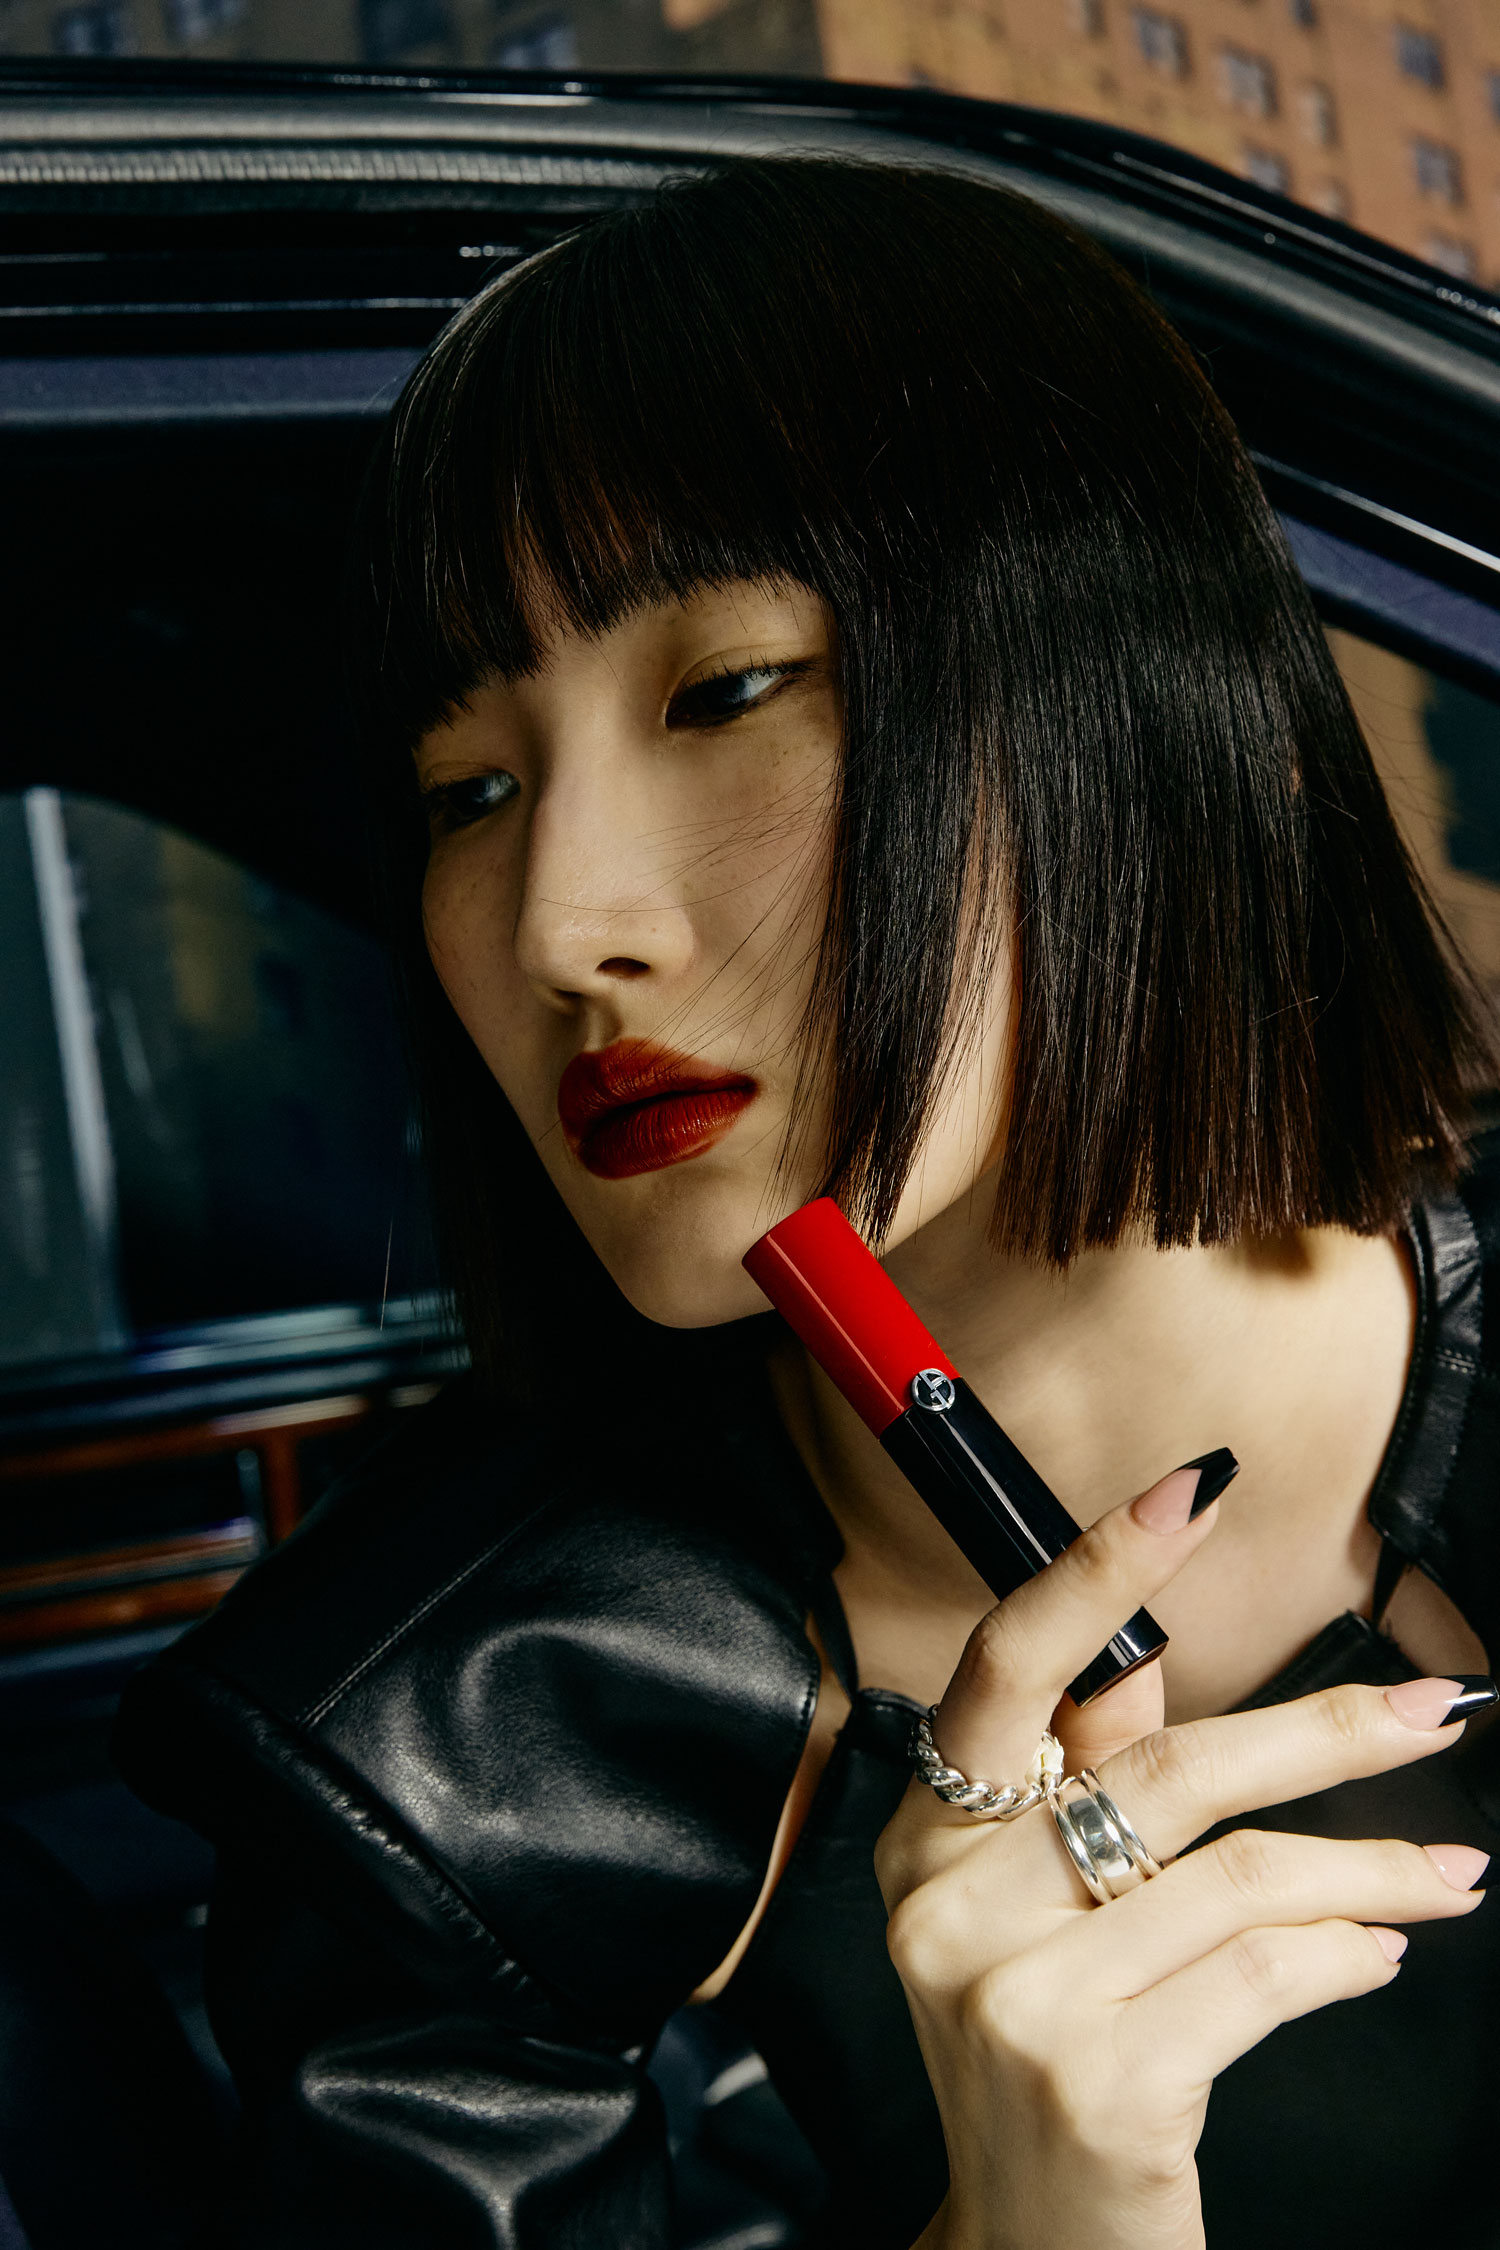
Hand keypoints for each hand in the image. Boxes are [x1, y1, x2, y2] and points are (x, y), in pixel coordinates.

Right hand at [874, 1468, 1489, 2249]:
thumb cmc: (1049, 2063)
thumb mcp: (1042, 1913)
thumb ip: (1085, 1776)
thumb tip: (1146, 1653)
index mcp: (926, 1840)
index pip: (1009, 1665)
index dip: (1100, 1568)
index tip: (1190, 1489)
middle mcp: (948, 1903)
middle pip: (1163, 1767)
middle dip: (1322, 1731)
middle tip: (1434, 1707)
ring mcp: (1017, 1994)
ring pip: (1235, 1875)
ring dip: (1369, 1868)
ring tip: (1447, 1873)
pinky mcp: (1102, 2077)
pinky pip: (1265, 1973)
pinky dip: (1344, 1956)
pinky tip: (1375, 1955)